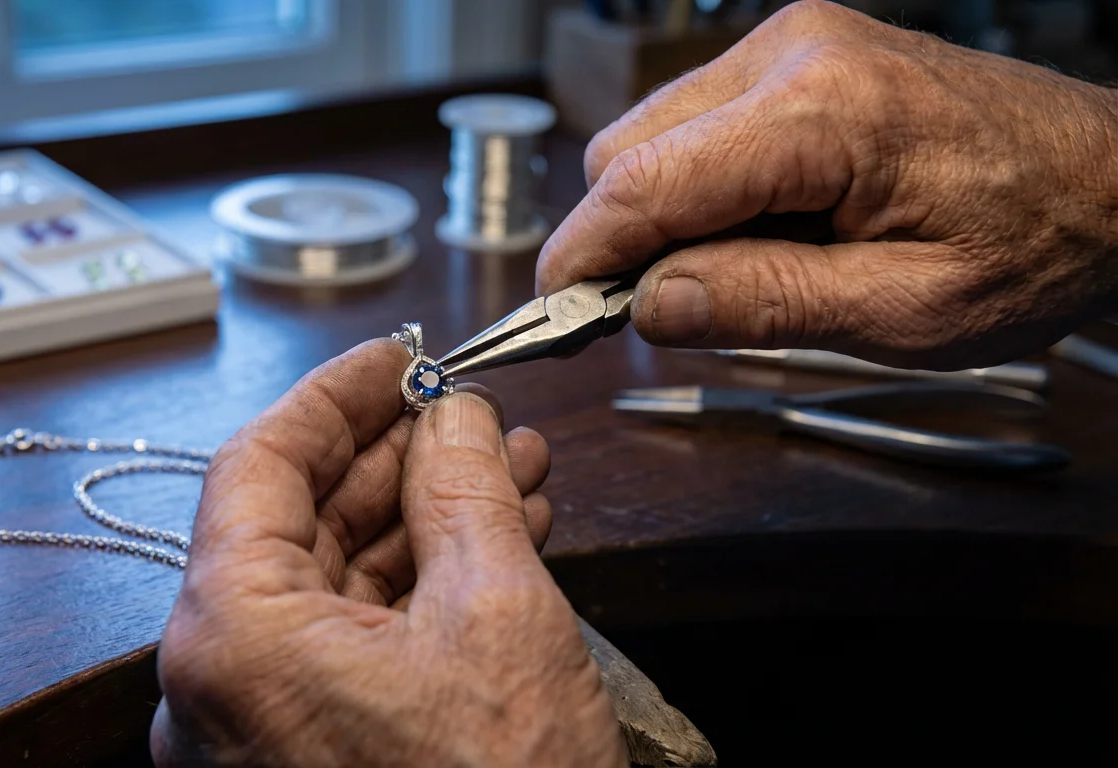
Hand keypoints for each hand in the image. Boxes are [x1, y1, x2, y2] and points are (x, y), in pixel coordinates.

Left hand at [152, 339, 624, 766]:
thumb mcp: (499, 615)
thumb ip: (467, 491)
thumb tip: (458, 418)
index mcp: (230, 638)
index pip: (260, 465)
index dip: (336, 397)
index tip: (397, 359)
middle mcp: (216, 689)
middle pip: (298, 524)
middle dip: (398, 459)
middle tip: (470, 412)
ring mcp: (257, 734)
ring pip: (335, 585)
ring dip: (424, 520)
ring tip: (512, 469)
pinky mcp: (304, 762)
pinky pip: (350, 648)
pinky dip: (419, 590)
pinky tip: (495, 544)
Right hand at [538, 0, 1117, 368]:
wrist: (1110, 181)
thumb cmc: (1034, 243)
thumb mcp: (904, 311)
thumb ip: (765, 304)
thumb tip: (648, 305)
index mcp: (824, 113)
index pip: (645, 182)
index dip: (582, 256)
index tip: (553, 316)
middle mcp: (795, 54)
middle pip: (626, 151)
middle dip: (621, 241)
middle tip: (661, 314)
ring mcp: (791, 46)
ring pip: (648, 137)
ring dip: (660, 218)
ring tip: (735, 275)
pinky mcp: (794, 58)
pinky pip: (693, 126)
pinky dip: (695, 190)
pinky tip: (755, 231)